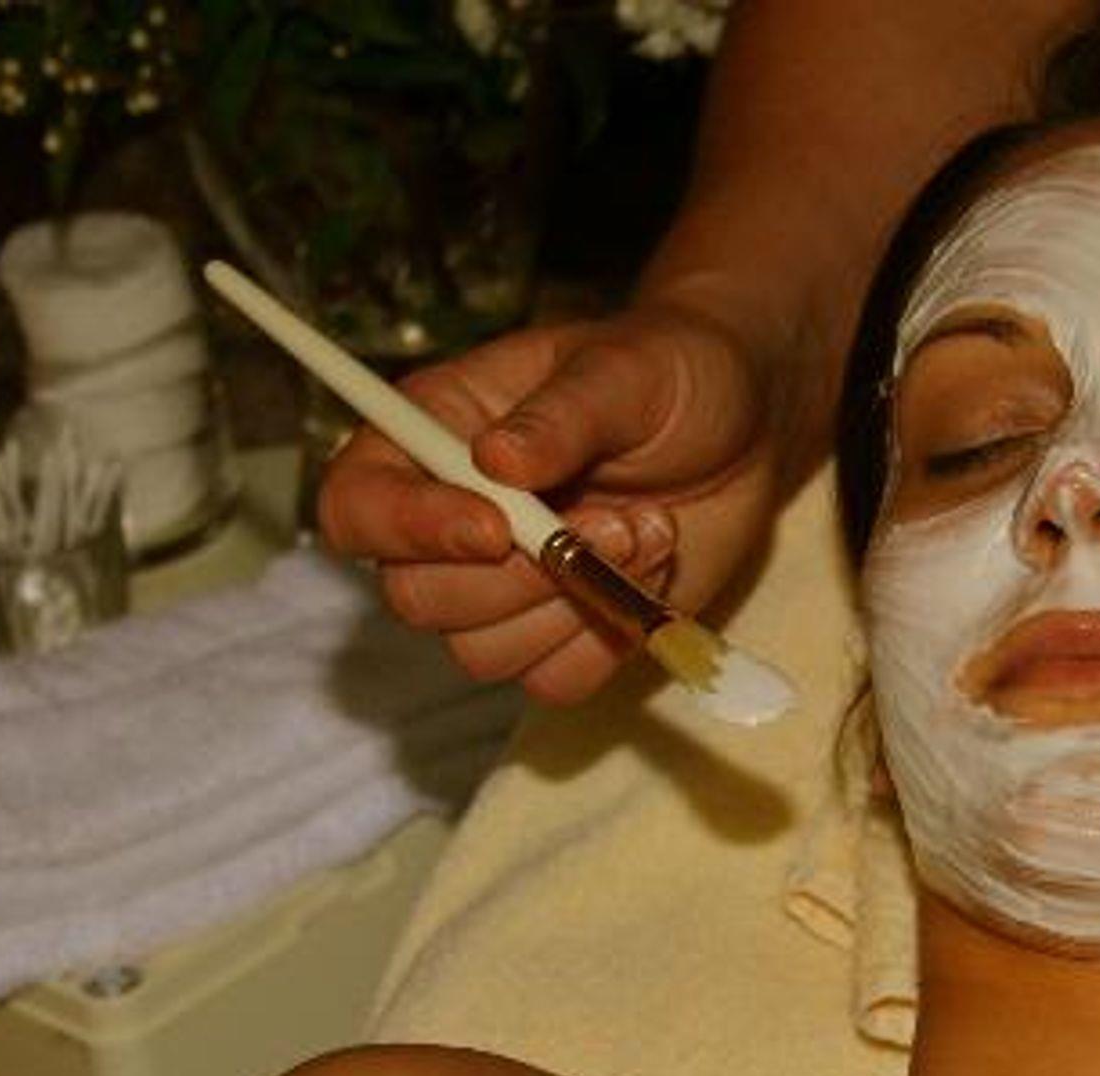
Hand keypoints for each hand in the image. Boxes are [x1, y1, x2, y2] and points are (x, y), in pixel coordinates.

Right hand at [316, 299, 783, 703]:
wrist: (743, 426)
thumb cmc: (668, 374)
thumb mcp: (625, 369)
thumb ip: (562, 415)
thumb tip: (496, 460)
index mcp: (434, 438)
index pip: (356, 508)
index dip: (408, 531)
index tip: (495, 529)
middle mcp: (450, 522)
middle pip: (418, 599)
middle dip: (521, 578)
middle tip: (613, 525)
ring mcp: (504, 590)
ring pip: (483, 654)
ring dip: (576, 606)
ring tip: (648, 532)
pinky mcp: (565, 636)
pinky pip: (555, 681)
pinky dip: (610, 639)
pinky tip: (651, 574)